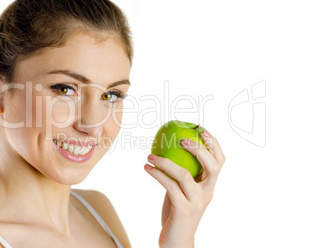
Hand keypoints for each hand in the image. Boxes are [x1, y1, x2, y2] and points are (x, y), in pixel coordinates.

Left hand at [144, 130, 225, 247]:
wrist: (177, 242)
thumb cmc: (177, 212)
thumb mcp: (182, 191)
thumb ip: (181, 175)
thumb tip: (168, 150)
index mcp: (209, 186)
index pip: (219, 162)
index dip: (214, 145)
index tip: (202, 130)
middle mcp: (207, 193)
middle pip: (212, 166)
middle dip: (199, 149)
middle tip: (181, 139)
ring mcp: (196, 202)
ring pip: (185, 175)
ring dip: (165, 161)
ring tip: (150, 155)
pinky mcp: (183, 209)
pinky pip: (170, 186)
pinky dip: (157, 174)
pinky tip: (147, 167)